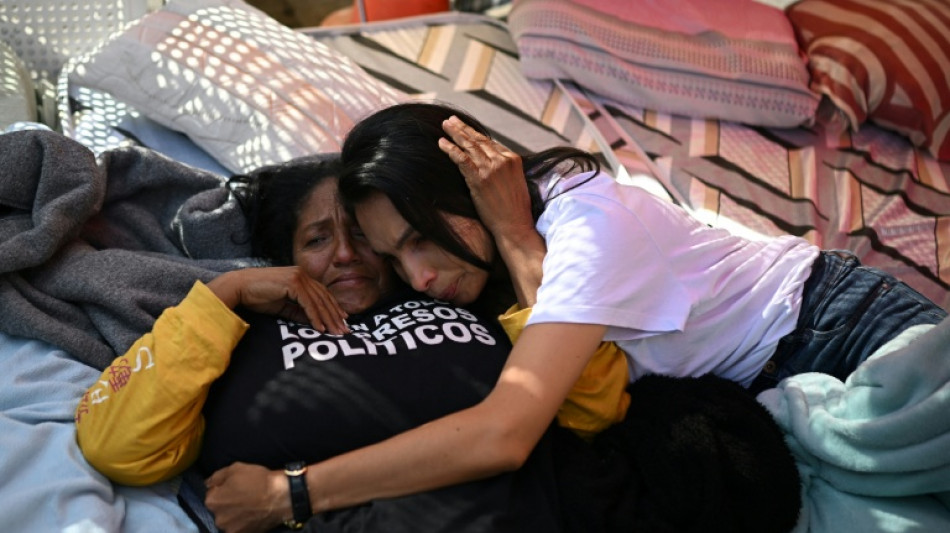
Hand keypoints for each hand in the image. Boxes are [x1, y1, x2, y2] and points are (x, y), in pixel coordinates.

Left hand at [205, 462, 288, 532]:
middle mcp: (217, 519)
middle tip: (242, 496)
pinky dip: (243, 522)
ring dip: (234, 514)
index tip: (234, 486)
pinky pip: (239, 527)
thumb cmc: (258, 480)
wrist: (281, 496)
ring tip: (249, 506)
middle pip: (219, 509)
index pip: (211, 494)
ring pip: (229, 519)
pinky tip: (253, 514)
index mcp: (212, 501)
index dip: (223, 488)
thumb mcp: (235, 468)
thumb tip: (208, 483)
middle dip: (227, 503)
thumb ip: (217, 476)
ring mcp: (230, 529)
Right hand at [207, 267, 348, 333]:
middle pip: (324, 297)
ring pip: (318, 301)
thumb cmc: (258, 296)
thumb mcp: (283, 306)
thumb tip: (315, 322)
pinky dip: (315, 317)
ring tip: (336, 332)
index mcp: (301, 277)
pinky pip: (308, 303)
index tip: (342, 320)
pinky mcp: (293, 283)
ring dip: (328, 318)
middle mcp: (302, 274)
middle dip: (335, 315)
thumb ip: (299, 312)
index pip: (322, 294)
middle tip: (345, 330)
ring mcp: (298, 277)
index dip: (333, 307)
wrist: (240, 287)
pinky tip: (321, 328)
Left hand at [438, 116, 535, 242]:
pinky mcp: (479, 178)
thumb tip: (492, 166)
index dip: (476, 136)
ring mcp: (490, 168)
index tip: (465, 131)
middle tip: (451, 120)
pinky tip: (441, 143)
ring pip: (469, 145)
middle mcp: (502, 160)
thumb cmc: (515, 210)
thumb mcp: (516, 183)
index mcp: (513, 159)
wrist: (514, 225)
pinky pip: (461, 158)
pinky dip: (450, 149)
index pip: (491, 143)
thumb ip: (505, 170)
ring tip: (445, 125)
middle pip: (479, 140)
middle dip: (463, 128)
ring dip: (455, 133)